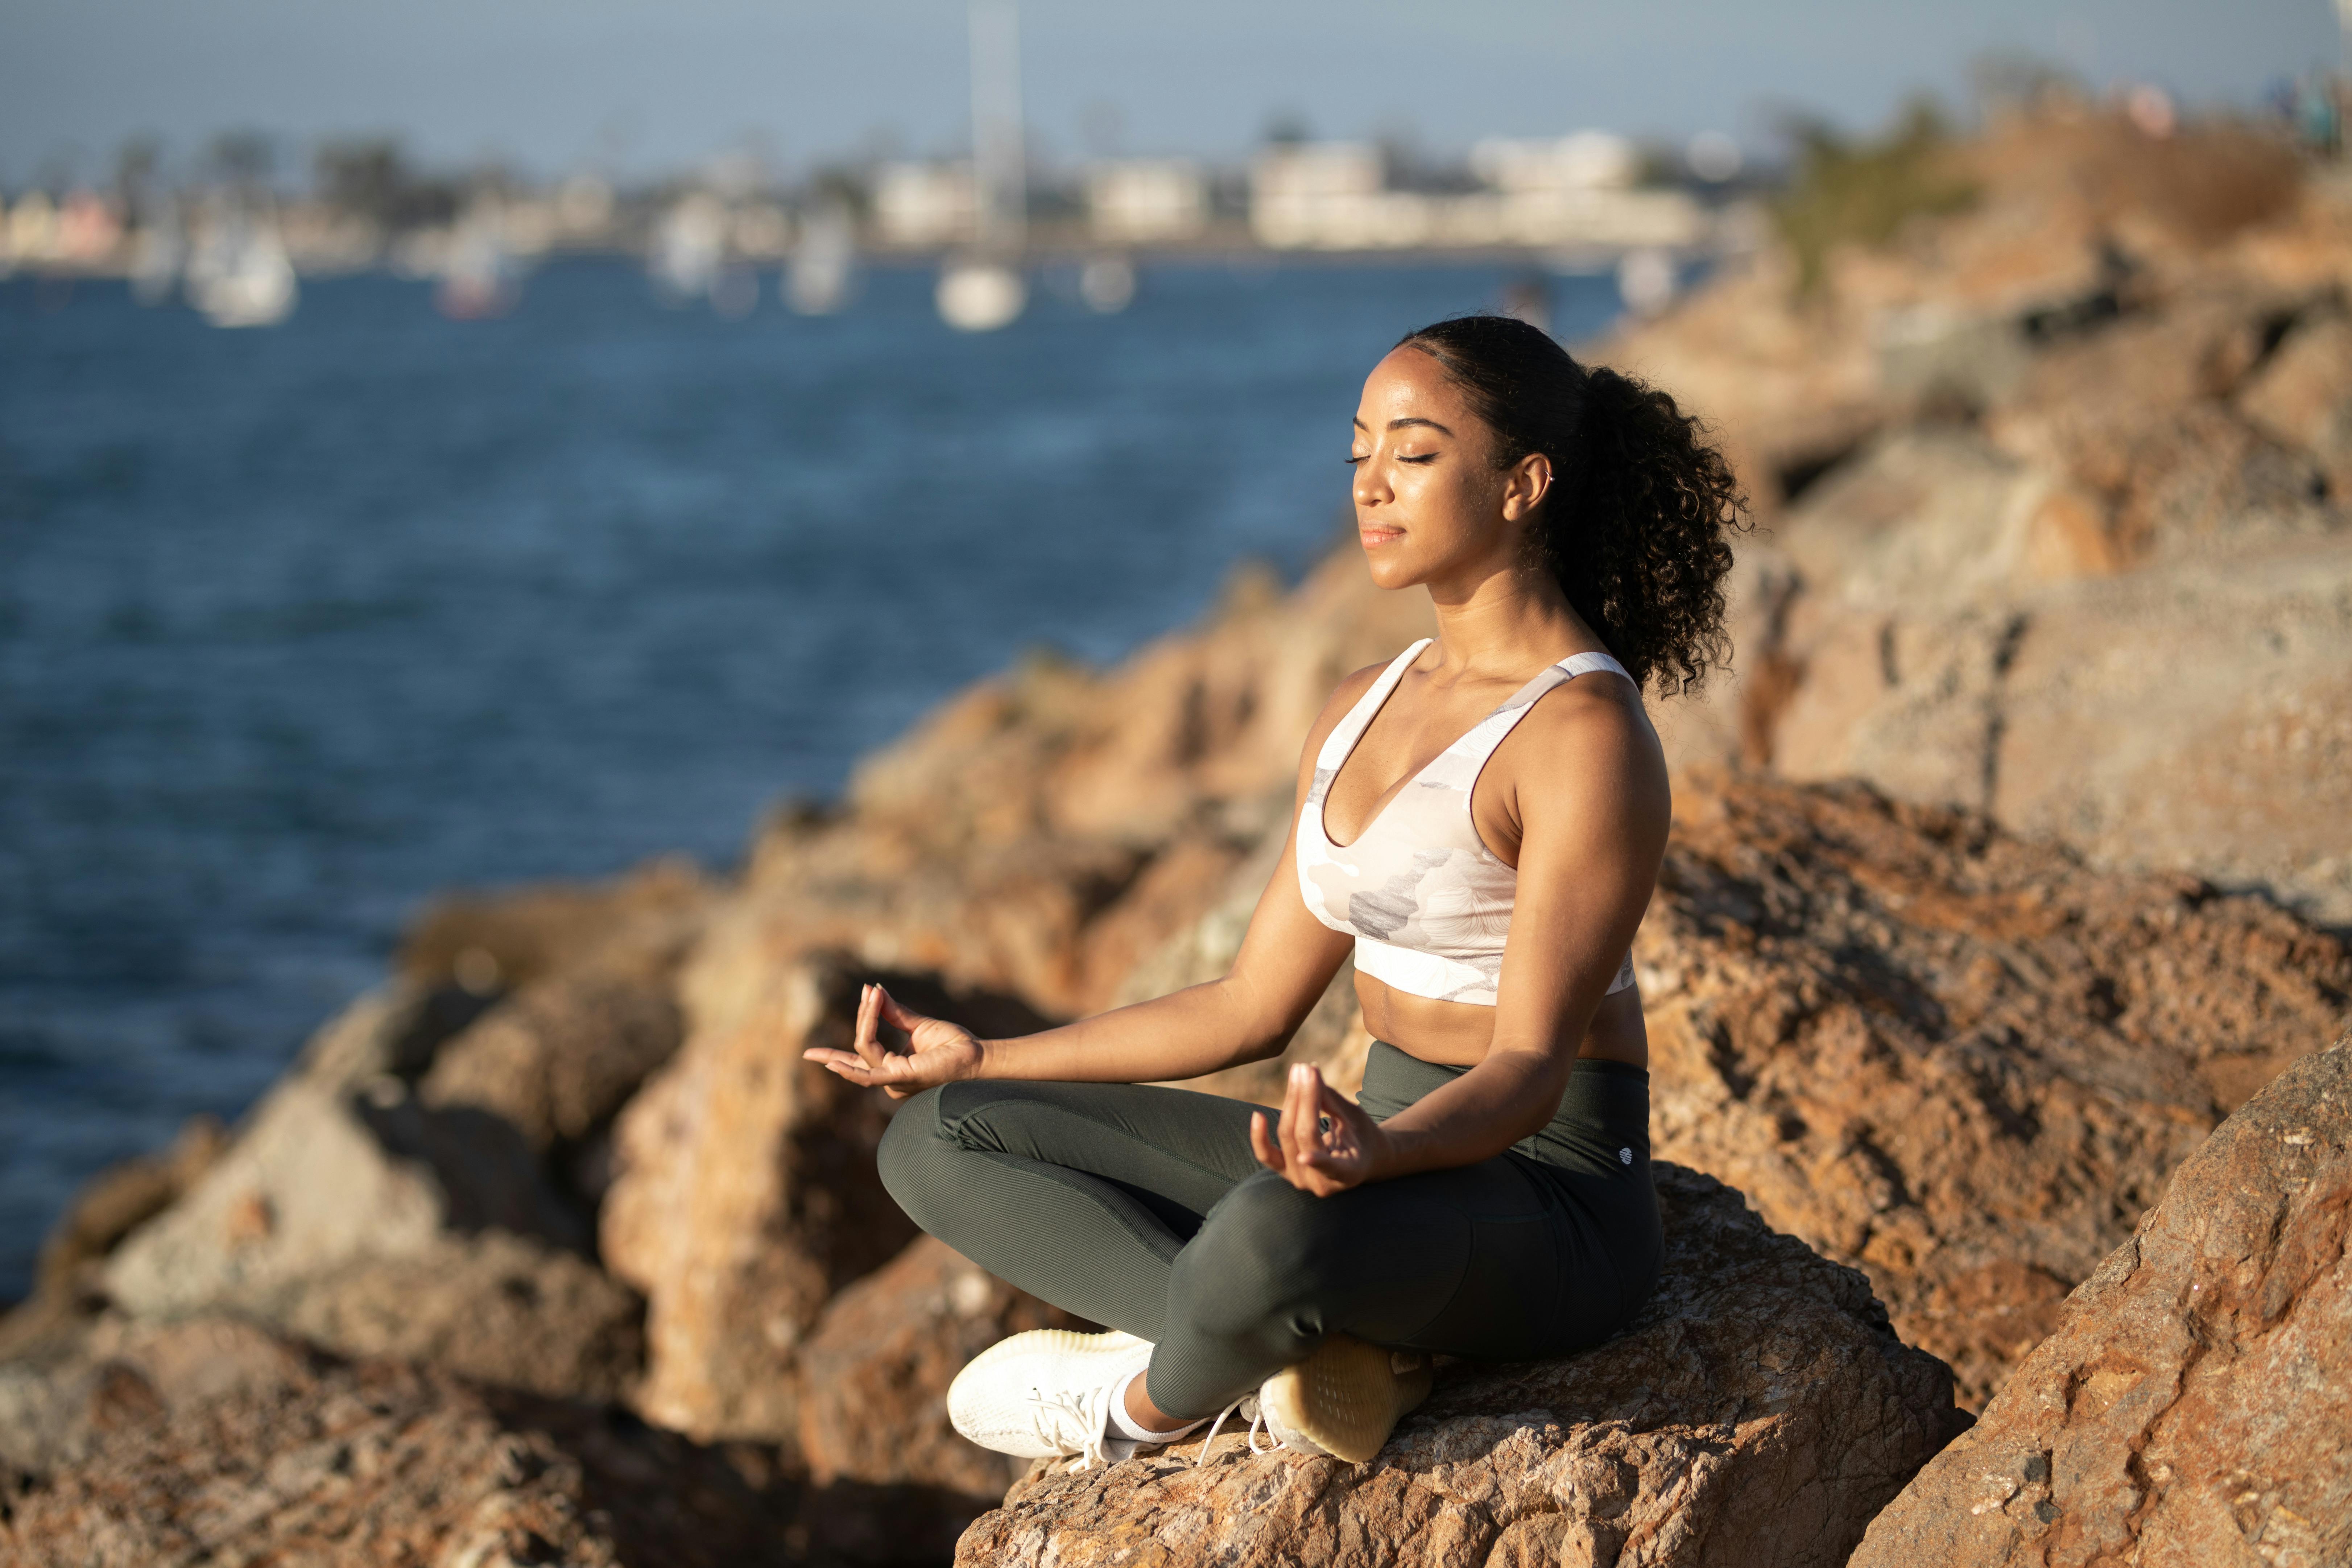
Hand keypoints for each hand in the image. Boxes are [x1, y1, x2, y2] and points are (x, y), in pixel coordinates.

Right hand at [802, 983, 984, 1099]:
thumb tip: (875, 991)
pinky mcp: (901, 1078)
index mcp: (892, 1067)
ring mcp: (893, 1080)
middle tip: (810, 1051)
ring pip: (864, 1050)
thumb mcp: (918, 1025)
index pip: (860, 1053)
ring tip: (868, 996)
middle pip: (858, 1051)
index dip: (853, 1031)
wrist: (977, 1055)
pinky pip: (868, 1075)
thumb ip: (894, 1012)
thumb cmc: (953, 1044)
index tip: (866, 992)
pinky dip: (850, 1069)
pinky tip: (833, 1064)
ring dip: (865, 1020)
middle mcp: (889, 1078)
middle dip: (832, 1052)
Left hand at [1250, 1063, 1388, 1195]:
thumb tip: (1309, 1071)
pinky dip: (1259, 1136)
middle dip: (1304, 1099)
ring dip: (1291, 1101)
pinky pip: (1267, 1154)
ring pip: (1287, 1136)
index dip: (1317, 1162)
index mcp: (1349, 1174)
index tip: (1305, 1156)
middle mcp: (1322, 1184)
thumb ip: (1331, 1100)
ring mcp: (1300, 1179)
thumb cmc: (1361, 1135)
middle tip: (1306, 1069)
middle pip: (1304, 1136)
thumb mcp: (1354, 1118)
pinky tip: (1257, 1116)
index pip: (1331, 1168)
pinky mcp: (1284, 1171)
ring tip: (1297, 1073)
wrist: (1359, 1157)